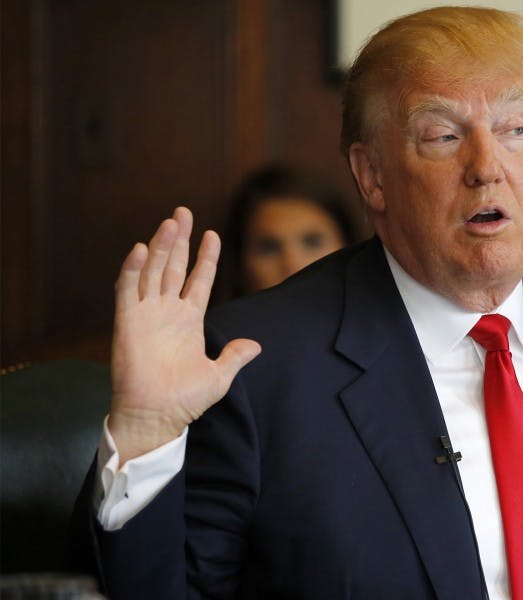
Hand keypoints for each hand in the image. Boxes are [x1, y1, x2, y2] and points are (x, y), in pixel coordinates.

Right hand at [108, 207, 260, 461]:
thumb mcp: (219, 376)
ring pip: (153, 271)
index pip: (198, 280)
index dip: (206, 257)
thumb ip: (235, 356)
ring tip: (171, 222)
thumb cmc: (185, 400)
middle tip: (184, 212)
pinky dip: (134, 269)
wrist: (157, 417)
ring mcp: (146, 315)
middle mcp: (167, 312)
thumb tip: (256, 345)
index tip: (213, 234)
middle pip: (174, 267)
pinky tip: (142, 248)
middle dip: (180, 240)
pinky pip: (128, 290)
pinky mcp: (128, 323)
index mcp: (189, 320)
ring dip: (161, 246)